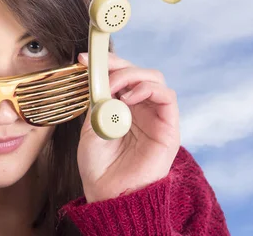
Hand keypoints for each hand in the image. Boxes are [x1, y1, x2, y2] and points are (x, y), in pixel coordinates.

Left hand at [77, 52, 179, 202]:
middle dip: (118, 65)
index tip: (83, 58)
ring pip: (154, 78)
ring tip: (114, 88)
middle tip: (100, 72)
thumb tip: (97, 74)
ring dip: (132, 75)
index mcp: (121, 106)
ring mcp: (155, 116)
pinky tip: (128, 99)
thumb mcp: (91, 125)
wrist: (108, 193)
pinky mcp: (169, 127)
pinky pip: (167, 97)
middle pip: (138, 71)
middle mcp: (140, 108)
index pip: (120, 74)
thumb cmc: (98, 165)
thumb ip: (98, 100)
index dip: (105, 63)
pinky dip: (148, 89)